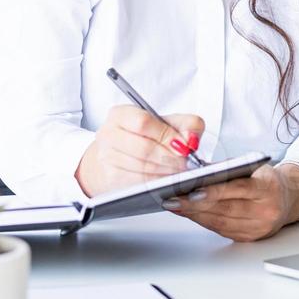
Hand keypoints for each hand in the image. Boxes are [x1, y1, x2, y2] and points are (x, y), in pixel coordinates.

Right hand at [74, 104, 203, 198]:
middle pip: (143, 148)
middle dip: (170, 158)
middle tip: (186, 164)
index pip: (143, 123)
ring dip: (165, 173)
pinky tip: (166, 181)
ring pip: (141, 168)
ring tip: (179, 173)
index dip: (167, 136)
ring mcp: (106, 157)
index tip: (184, 146)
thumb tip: (192, 140)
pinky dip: (156, 184)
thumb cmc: (147, 137)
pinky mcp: (110, 178)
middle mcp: (108, 134)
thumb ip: (187, 125)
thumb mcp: (168, 124)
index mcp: (121, 114)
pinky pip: (137, 183)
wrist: (118, 156)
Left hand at [163, 163, 298, 241]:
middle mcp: (265, 210)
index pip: (237, 189)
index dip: (213, 192)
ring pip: (221, 222)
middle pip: (226, 209)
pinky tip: (190, 214)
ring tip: (175, 205)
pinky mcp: (250, 238)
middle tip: (173, 200)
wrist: (288, 198)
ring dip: (195, 214)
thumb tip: (195, 172)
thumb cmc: (266, 180)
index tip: (191, 191)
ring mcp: (259, 227)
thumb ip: (227, 169)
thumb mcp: (252, 167)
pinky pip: (222, 231)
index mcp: (268, 188)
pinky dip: (203, 221)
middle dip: (195, 205)